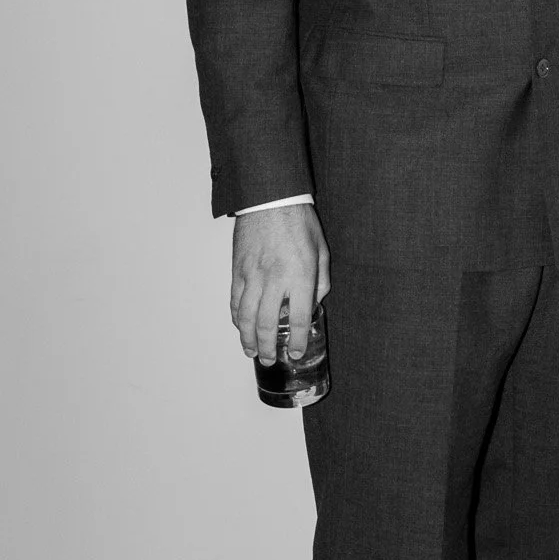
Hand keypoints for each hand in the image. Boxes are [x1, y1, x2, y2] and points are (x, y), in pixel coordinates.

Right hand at [231, 206, 330, 364]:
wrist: (270, 199)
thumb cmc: (299, 223)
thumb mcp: (321, 251)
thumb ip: (319, 282)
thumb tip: (313, 304)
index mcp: (300, 276)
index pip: (300, 318)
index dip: (298, 340)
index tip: (296, 352)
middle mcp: (275, 280)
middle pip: (268, 325)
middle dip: (268, 347)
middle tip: (270, 359)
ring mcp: (252, 276)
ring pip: (246, 317)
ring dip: (248, 339)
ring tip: (252, 352)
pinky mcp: (238, 270)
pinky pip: (235, 301)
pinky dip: (237, 318)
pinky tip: (241, 328)